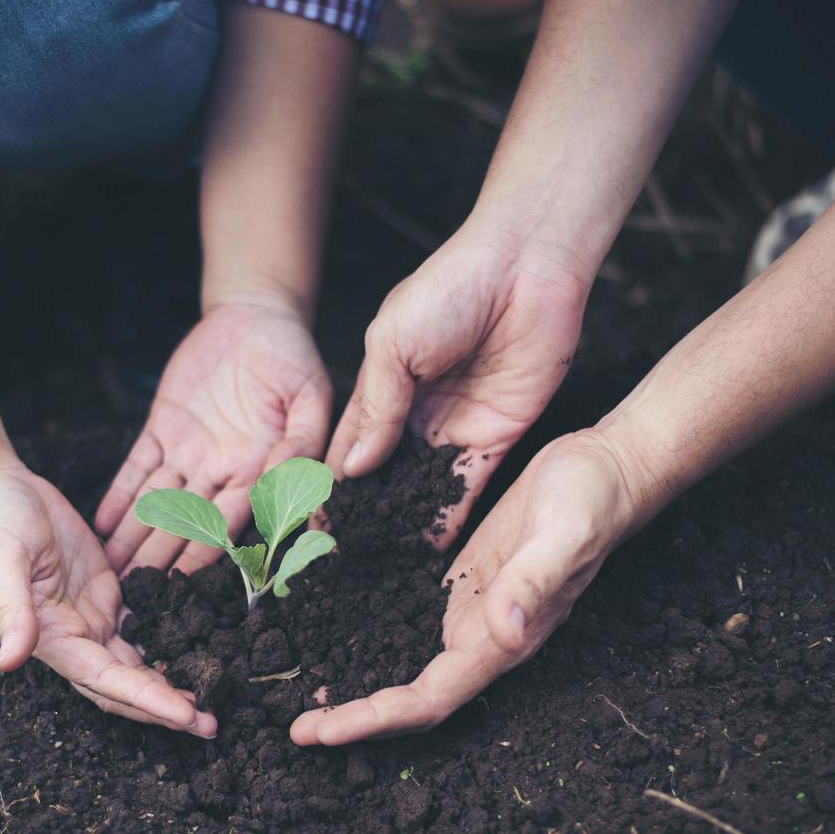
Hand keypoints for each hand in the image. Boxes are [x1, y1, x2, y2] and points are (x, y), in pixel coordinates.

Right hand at [0, 458, 216, 736]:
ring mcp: (92, 615)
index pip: (106, 681)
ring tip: (214, 695)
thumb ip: (12, 611)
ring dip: (172, 681)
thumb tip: (8, 663)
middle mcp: (75, 636)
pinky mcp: (105, 590)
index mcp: (51, 637)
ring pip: (139, 661)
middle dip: (167, 707)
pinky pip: (144, 623)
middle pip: (127, 684)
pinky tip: (202, 647)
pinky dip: (169, 639)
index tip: (186, 716)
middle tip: (212, 723)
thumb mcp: (2, 560)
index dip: (146, 701)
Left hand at [96, 299, 332, 573]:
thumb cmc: (290, 355)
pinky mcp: (164, 429)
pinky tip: (103, 525)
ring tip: (111, 573)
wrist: (253, 317)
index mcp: (258, 468)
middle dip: (161, 560)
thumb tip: (297, 483)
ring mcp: (190, 452)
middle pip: (187, 524)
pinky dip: (120, 497)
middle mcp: (221, 469)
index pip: (229, 520)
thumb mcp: (309, 395)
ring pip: (158, 504)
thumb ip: (302, 440)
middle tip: (136, 598)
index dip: (205, 553)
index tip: (184, 585)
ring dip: (135, 539)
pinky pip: (137, 468)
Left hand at [290, 430, 642, 744]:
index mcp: (501, 639)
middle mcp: (480, 636)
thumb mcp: (562, 533)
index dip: (375, 720)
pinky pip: (405, 621)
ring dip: (356, 684)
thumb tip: (502, 633)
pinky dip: (367, 635)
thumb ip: (534, 584)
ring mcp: (467, 611)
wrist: (609, 470)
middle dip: (353, 717)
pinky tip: (331, 628)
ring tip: (302, 692)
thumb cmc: (592, 500)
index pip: (429, 699)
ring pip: (402, 663)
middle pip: (409, 697)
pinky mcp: (459, 582)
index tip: (324, 731)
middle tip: (296, 728)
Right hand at [328, 226, 590, 544]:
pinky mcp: (497, 435)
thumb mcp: (392, 344)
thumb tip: (351, 468)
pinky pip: (469, 486)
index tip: (309, 523)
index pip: (348, 446)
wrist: (525, 268)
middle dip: (365, 514)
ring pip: (423, 488)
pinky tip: (430, 549)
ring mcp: (455, 426)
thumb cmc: (450, 288)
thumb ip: (375, 408)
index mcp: (382, 384)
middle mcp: (415, 412)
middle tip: (342, 558)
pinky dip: (449, 516)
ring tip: (382, 565)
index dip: (330, 484)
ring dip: (405, 523)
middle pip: (384, 475)